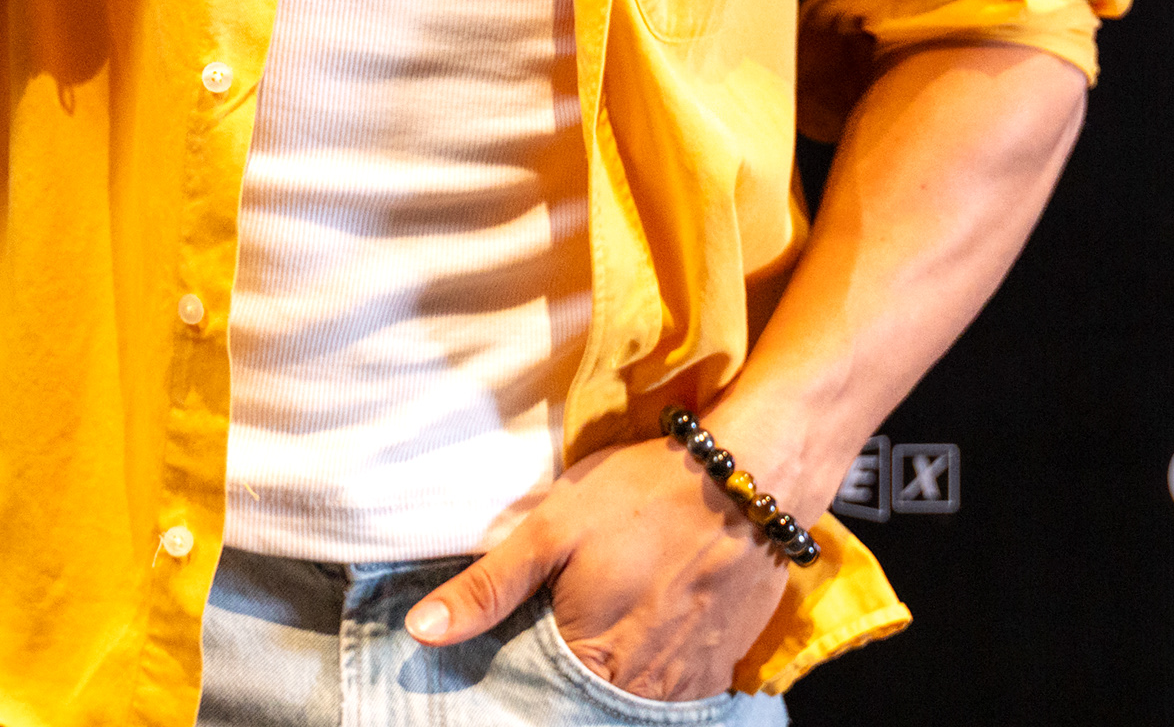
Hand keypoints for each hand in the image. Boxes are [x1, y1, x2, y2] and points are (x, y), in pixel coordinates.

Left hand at [406, 428, 796, 702]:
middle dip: (570, 671)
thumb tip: (421, 634)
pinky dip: (659, 664)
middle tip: (572, 617)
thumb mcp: (553, 527)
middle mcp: (644, 688)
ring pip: (635, 695)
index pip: (537, 695)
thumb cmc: (647, 493)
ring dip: (616, 668)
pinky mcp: (725, 662)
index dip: (522, 670)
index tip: (520, 642)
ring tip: (610, 618)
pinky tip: (652, 622)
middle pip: (588, 699)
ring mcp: (690, 679)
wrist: (752, 474)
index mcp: (592, 661)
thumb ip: (488, 587)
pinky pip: (680, 685)